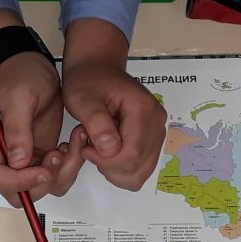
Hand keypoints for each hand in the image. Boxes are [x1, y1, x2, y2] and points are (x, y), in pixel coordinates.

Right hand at [0, 52, 87, 202]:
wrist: (33, 64)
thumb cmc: (19, 75)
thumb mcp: (19, 98)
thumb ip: (17, 130)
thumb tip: (18, 162)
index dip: (20, 181)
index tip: (45, 170)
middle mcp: (3, 156)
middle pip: (18, 191)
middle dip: (43, 181)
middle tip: (60, 154)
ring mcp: (23, 158)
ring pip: (41, 187)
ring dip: (61, 173)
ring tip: (71, 145)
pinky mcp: (40, 154)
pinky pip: (55, 173)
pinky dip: (68, 165)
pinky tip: (73, 143)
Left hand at [61, 19, 164, 191]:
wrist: (96, 69)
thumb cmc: (87, 81)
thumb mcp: (83, 99)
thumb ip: (97, 123)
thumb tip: (110, 150)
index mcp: (143, 109)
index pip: (132, 153)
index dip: (107, 161)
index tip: (85, 149)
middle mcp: (157, 122)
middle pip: (139, 165)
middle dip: (110, 166)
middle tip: (89, 147)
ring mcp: (157, 131)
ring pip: (141, 171)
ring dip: (115, 169)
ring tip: (98, 149)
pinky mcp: (152, 139)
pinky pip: (141, 167)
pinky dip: (121, 168)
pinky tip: (106, 152)